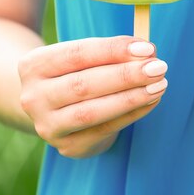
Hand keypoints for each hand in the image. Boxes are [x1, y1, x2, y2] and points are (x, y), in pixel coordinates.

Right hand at [18, 36, 167, 157]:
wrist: (54, 107)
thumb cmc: (78, 72)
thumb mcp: (84, 57)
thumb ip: (111, 53)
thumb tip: (147, 52)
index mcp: (34, 65)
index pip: (77, 54)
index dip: (113, 50)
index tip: (146, 48)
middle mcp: (34, 97)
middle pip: (83, 85)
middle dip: (126, 76)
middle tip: (159, 67)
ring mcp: (48, 125)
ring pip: (92, 112)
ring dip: (131, 98)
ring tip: (160, 85)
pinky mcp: (67, 146)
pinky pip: (105, 129)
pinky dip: (132, 114)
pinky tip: (152, 100)